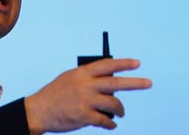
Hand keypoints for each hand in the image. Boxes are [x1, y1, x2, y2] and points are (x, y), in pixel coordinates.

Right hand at [24, 58, 151, 133]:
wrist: (39, 110)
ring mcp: (86, 101)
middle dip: (135, 83)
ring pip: (113, 104)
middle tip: (148, 83)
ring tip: (120, 113)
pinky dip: (110, 124)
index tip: (137, 63)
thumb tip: (110, 79)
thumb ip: (88, 77)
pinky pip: (105, 120)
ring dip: (119, 110)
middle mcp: (86, 85)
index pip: (107, 65)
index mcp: (83, 73)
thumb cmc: (55, 94)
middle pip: (116, 83)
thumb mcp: (70, 77)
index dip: (124, 63)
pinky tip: (111, 124)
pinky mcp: (84, 116)